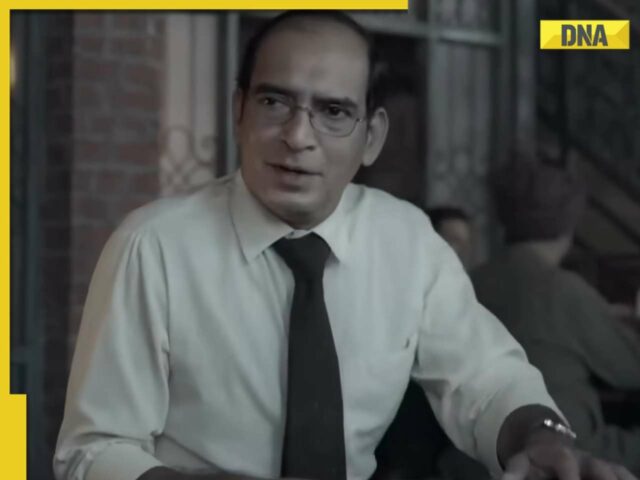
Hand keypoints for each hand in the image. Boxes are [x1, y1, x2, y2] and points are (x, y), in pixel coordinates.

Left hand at [501, 440, 636, 479]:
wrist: (547, 447)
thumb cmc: (533, 461)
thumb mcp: (519, 464)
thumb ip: (513, 474)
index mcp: (561, 455)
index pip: (568, 464)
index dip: (571, 478)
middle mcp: (585, 458)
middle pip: (601, 469)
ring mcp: (600, 464)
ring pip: (616, 472)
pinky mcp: (611, 471)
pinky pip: (624, 474)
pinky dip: (629, 479)